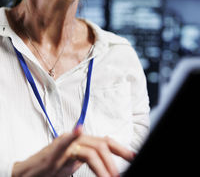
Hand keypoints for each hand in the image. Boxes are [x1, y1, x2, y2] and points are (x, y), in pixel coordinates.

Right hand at [12, 126, 134, 176]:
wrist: (28, 173)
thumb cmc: (50, 169)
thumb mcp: (73, 165)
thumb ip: (88, 161)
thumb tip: (106, 167)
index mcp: (81, 143)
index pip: (104, 142)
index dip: (121, 148)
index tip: (133, 156)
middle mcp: (75, 140)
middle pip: (101, 144)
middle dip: (114, 159)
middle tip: (118, 175)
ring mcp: (64, 145)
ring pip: (89, 149)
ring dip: (102, 165)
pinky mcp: (52, 153)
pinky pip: (63, 143)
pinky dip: (71, 136)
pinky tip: (78, 130)